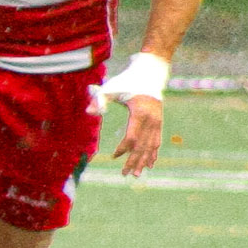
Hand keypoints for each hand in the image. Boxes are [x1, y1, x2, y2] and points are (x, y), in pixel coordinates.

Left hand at [94, 52, 170, 176]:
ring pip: (151, 146)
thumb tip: (88, 112)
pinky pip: (157, 141)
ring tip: (137, 174)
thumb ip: (99, 100)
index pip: (132, 137)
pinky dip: (153, 153)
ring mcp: (158, 121)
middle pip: (142, 145)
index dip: (123, 149)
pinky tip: (150, 164)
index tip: (114, 157)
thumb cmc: (127, 81)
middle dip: (134, 161)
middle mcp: (152, 119)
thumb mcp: (111, 88)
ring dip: (144, 161)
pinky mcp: (160, 122)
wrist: (150, 73)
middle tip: (125, 175)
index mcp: (139, 112)